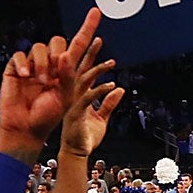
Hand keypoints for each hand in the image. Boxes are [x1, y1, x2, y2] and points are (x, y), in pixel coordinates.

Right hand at [0, 15, 97, 156]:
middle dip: (58, 54)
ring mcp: (32, 65)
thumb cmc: (48, 116)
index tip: (97, 12)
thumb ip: (68, 76)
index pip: (79, 44)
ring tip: (40, 80)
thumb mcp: (65, 97)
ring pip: (39, 46)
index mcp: (66, 70)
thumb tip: (63, 55)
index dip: (88, 28)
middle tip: (54, 74)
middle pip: (58, 41)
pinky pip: (20, 54)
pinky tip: (25, 75)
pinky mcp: (15, 68)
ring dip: (42, 63)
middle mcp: (50, 64)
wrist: (26, 128)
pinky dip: (23, 63)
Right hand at [60, 27, 124, 156]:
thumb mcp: (101, 118)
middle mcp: (73, 96)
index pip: (83, 70)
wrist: (76, 154)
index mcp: (78, 94)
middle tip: (98, 38)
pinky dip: (99, 92)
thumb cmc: (85, 137)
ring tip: (109, 61)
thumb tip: (119, 90)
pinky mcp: (75, 115)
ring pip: (81, 82)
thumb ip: (109, 104)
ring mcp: (73, 104)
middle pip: (80, 70)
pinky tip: (111, 85)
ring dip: (95, 70)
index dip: (90, 55)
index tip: (97, 40)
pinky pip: (87, 99)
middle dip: (89, 54)